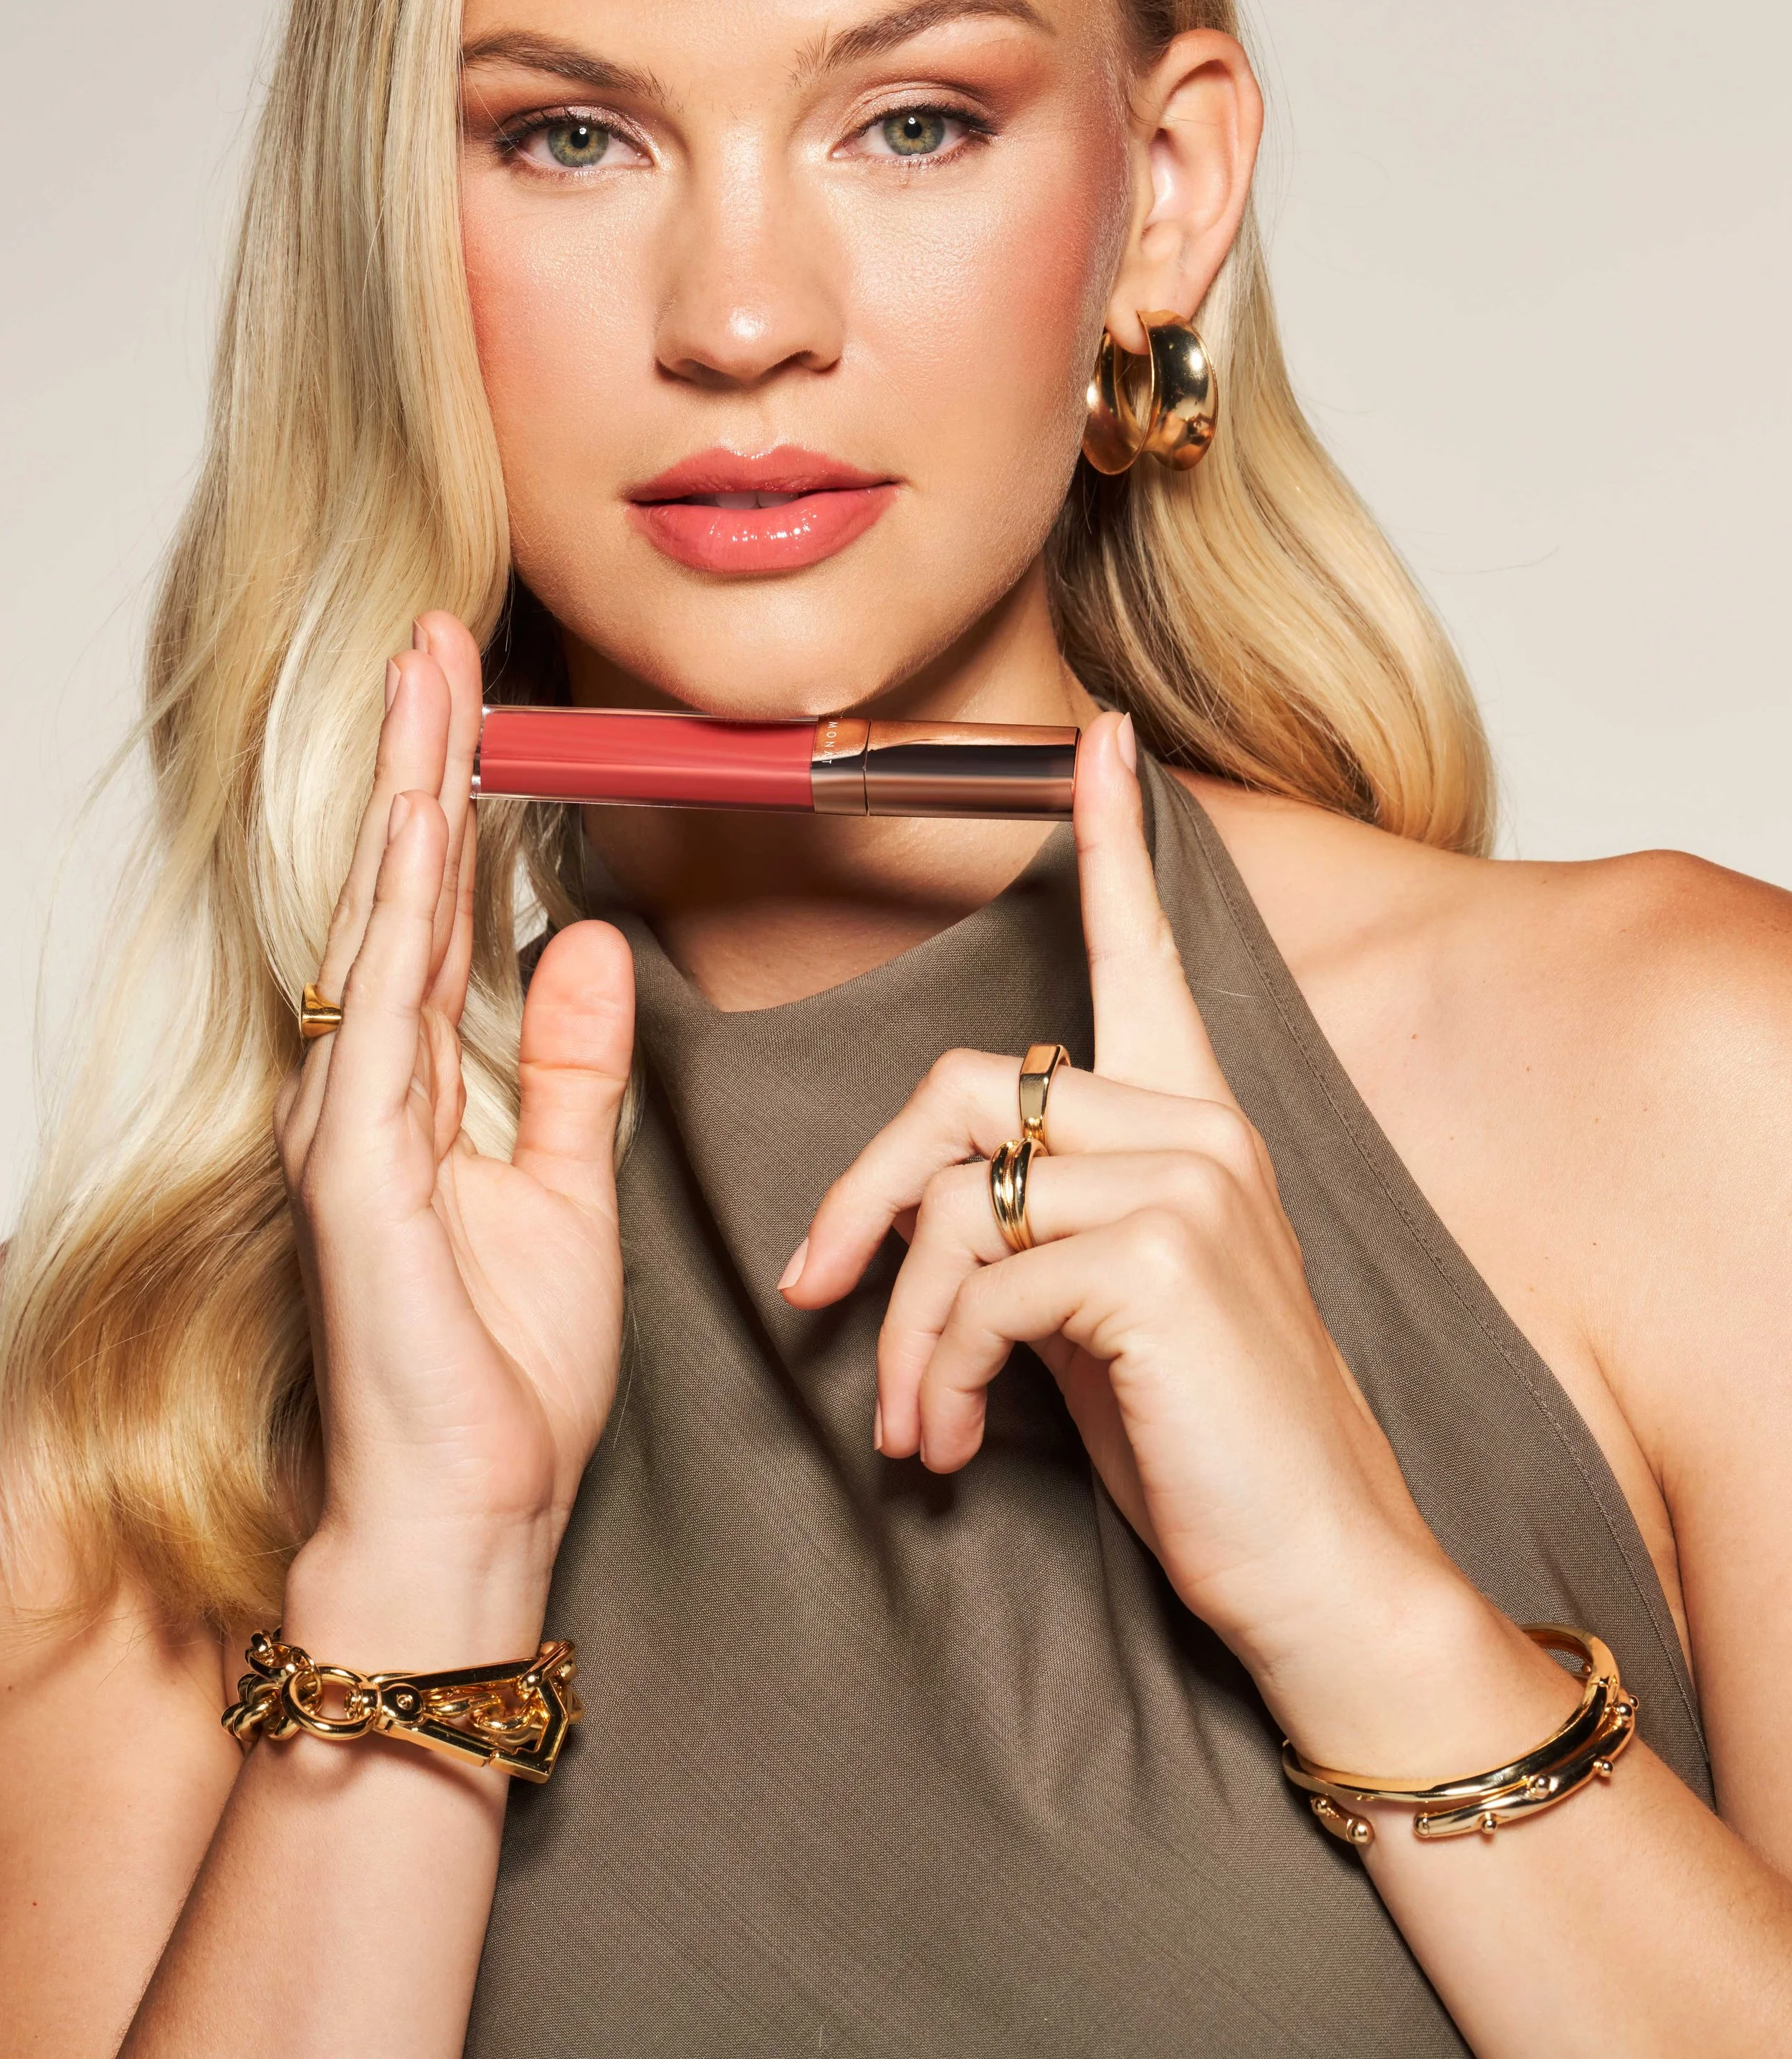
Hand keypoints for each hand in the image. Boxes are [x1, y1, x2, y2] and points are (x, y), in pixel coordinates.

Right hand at [275, 614, 631, 1641]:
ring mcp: (349, 1129)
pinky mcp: (355, 1179)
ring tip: (425, 684)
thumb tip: (587, 942)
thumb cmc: (505, 1372)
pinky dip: (404, 921)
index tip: (472, 691)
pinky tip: (422, 837)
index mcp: (411, 1092)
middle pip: (396, 891)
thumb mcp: (569, 1184)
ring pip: (381, 927)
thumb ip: (575, 1065)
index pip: (433, 911)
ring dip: (407, 800)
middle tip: (436, 638)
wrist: (471, 1514)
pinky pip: (382, 1023)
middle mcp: (365, 1092)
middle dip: (420, 759)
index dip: (452, 797)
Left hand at [783, 712, 1524, 1755]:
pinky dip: (935, 1374)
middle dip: (859, 1198)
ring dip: (898, 1328)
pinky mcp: (1158, 1261)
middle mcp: (1198, 1124)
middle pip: (958, 1091)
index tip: (1098, 740)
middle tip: (818, 1297)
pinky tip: (953, 1444)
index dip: (1112, 841)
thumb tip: (913, 1216)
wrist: (1324, 1573)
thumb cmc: (1207, 1448)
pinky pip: (975, 1286)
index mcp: (1194, 1121)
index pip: (1146, 952)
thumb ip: (1035, 1229)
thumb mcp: (1104, 1314)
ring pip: (952, 1201)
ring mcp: (1186, 1182)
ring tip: (912, 1421)